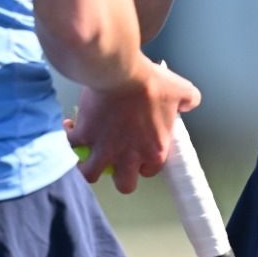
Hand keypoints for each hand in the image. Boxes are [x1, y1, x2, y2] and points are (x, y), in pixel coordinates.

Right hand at [65, 59, 200, 193]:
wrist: (121, 72)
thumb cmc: (150, 82)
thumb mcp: (181, 90)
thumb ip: (189, 101)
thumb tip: (189, 103)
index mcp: (153, 150)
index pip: (150, 171)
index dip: (144, 163)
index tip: (139, 151)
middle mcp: (129, 156)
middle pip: (124, 184)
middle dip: (119, 175)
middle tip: (116, 160)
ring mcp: (104, 148)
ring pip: (90, 175)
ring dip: (88, 166)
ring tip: (88, 154)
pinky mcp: (85, 135)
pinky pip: (71, 146)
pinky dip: (68, 139)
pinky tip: (69, 128)